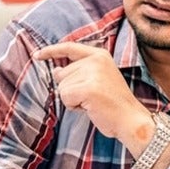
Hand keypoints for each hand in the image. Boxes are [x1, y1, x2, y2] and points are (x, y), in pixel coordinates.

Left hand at [34, 42, 154, 155]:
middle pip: (61, 74)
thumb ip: (78, 72)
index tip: (37, 55)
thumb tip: (56, 70)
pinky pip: (65, 97)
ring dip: (72, 100)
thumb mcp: (98, 80)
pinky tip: (89, 108)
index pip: (69, 48)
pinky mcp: (88, 88)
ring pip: (62, 87)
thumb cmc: (114, 104)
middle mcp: (96, 60)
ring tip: (92, 103)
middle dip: (70, 89)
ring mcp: (93, 73)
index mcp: (100, 55)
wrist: (132, 120)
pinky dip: (73, 106)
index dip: (51, 51)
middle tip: (92, 98)